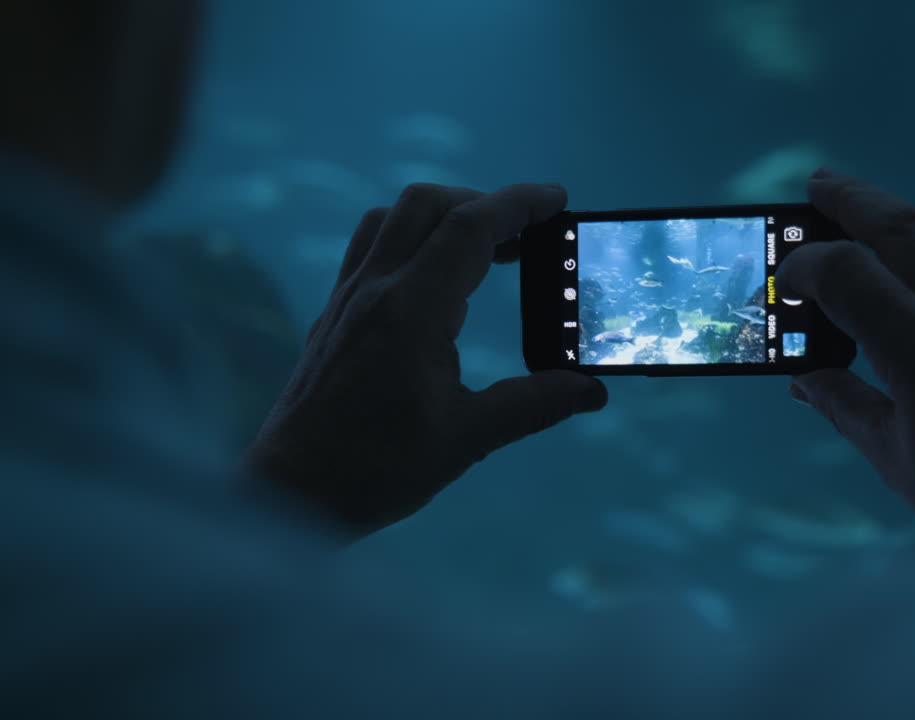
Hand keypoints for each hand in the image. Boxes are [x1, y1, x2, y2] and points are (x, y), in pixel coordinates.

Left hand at [243, 183, 606, 538]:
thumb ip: (532, 406)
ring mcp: (347, 298)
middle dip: (484, 203)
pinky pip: (370, 247)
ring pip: (392, 218)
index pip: (469, 228)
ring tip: (483, 249)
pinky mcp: (333, 314)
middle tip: (527, 234)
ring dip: (443, 215)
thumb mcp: (466, 439)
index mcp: (411, 311)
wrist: (290, 492)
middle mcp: (374, 290)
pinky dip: (410, 238)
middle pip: (428, 205)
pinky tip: (433, 278)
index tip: (557, 199)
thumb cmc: (374, 469)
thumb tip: (590, 392)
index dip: (518, 205)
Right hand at [777, 168, 914, 539]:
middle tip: (818, 185)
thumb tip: (804, 377)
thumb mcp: (893, 459)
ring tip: (865, 260)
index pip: (846, 271)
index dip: (803, 266)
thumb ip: (843, 405)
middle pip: (901, 227)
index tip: (785, 280)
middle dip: (852, 200)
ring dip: (898, 251)